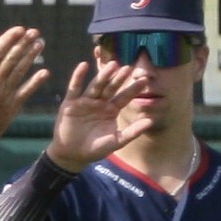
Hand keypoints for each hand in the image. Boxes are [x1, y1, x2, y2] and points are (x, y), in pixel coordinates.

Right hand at [0, 26, 48, 144]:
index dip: (8, 40)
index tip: (19, 29)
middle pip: (12, 58)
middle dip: (23, 44)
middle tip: (34, 32)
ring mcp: (6, 93)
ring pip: (21, 70)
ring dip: (31, 56)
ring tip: (39, 44)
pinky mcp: (14, 104)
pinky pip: (27, 90)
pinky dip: (36, 81)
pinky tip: (45, 72)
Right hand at [45, 58, 155, 173]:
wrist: (72, 155)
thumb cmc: (94, 149)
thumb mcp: (116, 141)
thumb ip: (132, 132)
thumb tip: (150, 122)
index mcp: (111, 110)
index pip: (124, 97)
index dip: (133, 89)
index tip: (144, 80)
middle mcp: (99, 103)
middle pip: (111, 88)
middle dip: (119, 79)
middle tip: (129, 68)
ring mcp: (85, 102)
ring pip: (95, 86)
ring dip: (103, 75)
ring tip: (112, 65)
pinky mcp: (70, 103)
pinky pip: (74, 88)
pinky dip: (77, 77)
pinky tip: (83, 65)